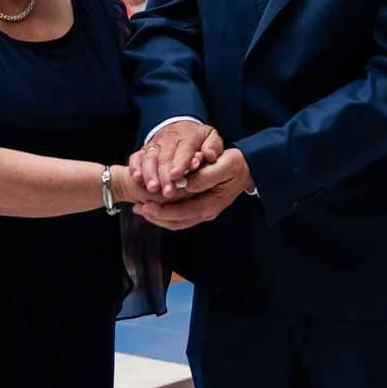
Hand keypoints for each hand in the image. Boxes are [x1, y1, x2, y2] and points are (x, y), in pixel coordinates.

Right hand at [131, 121, 223, 199]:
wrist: (181, 127)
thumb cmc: (199, 138)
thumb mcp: (211, 137)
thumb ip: (213, 146)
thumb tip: (210, 155)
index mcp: (188, 136)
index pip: (183, 149)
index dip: (179, 163)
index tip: (176, 176)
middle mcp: (169, 139)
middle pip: (164, 156)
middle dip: (164, 175)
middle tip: (167, 192)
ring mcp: (155, 144)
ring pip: (149, 157)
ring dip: (149, 173)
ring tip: (152, 188)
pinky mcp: (144, 150)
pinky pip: (136, 156)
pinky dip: (135, 166)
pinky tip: (136, 178)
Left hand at [134, 148, 252, 229]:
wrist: (249, 169)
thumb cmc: (236, 165)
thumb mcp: (225, 166)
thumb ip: (205, 177)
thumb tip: (185, 184)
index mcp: (212, 204)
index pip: (182, 213)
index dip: (162, 211)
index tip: (145, 204)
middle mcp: (206, 212)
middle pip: (176, 221)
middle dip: (155, 216)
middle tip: (137, 207)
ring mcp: (203, 211)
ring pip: (176, 221)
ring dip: (158, 216)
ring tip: (140, 208)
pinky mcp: (200, 207)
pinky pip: (180, 216)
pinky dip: (165, 213)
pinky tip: (154, 205)